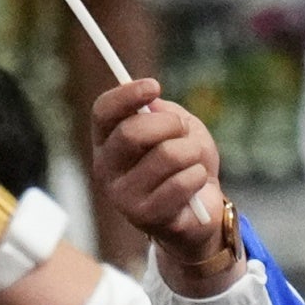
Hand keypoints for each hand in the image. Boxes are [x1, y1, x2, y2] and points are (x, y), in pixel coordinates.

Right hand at [89, 79, 239, 289]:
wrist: (201, 211)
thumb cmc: (186, 164)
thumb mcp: (180, 129)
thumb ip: (165, 113)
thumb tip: (153, 106)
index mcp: (107, 142)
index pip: (103, 112)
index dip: (126, 95)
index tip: (154, 86)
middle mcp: (105, 169)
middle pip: (131, 133)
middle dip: (169, 124)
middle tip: (183, 129)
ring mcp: (122, 196)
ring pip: (166, 155)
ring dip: (192, 152)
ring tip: (194, 161)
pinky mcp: (145, 217)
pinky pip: (181, 182)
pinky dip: (198, 176)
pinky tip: (195, 183)